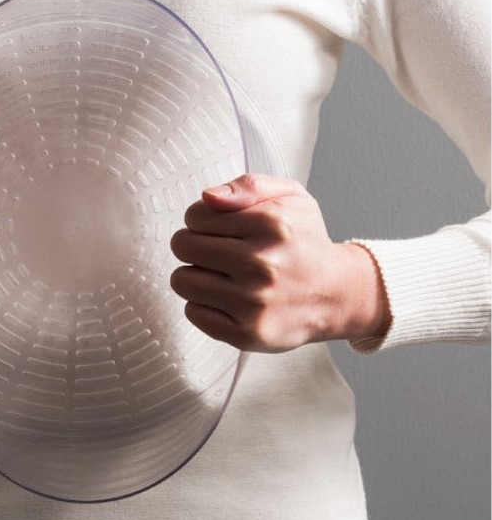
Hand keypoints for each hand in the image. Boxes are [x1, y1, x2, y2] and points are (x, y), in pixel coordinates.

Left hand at [169, 173, 390, 351]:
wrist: (337, 293)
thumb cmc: (305, 244)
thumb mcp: (289, 196)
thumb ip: (248, 186)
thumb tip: (209, 197)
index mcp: (272, 224)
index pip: (195, 216)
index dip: (200, 220)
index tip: (217, 229)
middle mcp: (262, 263)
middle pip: (182, 246)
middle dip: (193, 246)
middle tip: (216, 252)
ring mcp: (254, 302)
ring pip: (182, 281)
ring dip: (194, 276)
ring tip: (220, 276)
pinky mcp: (246, 333)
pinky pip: (193, 313)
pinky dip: (203, 305)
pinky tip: (226, 299)